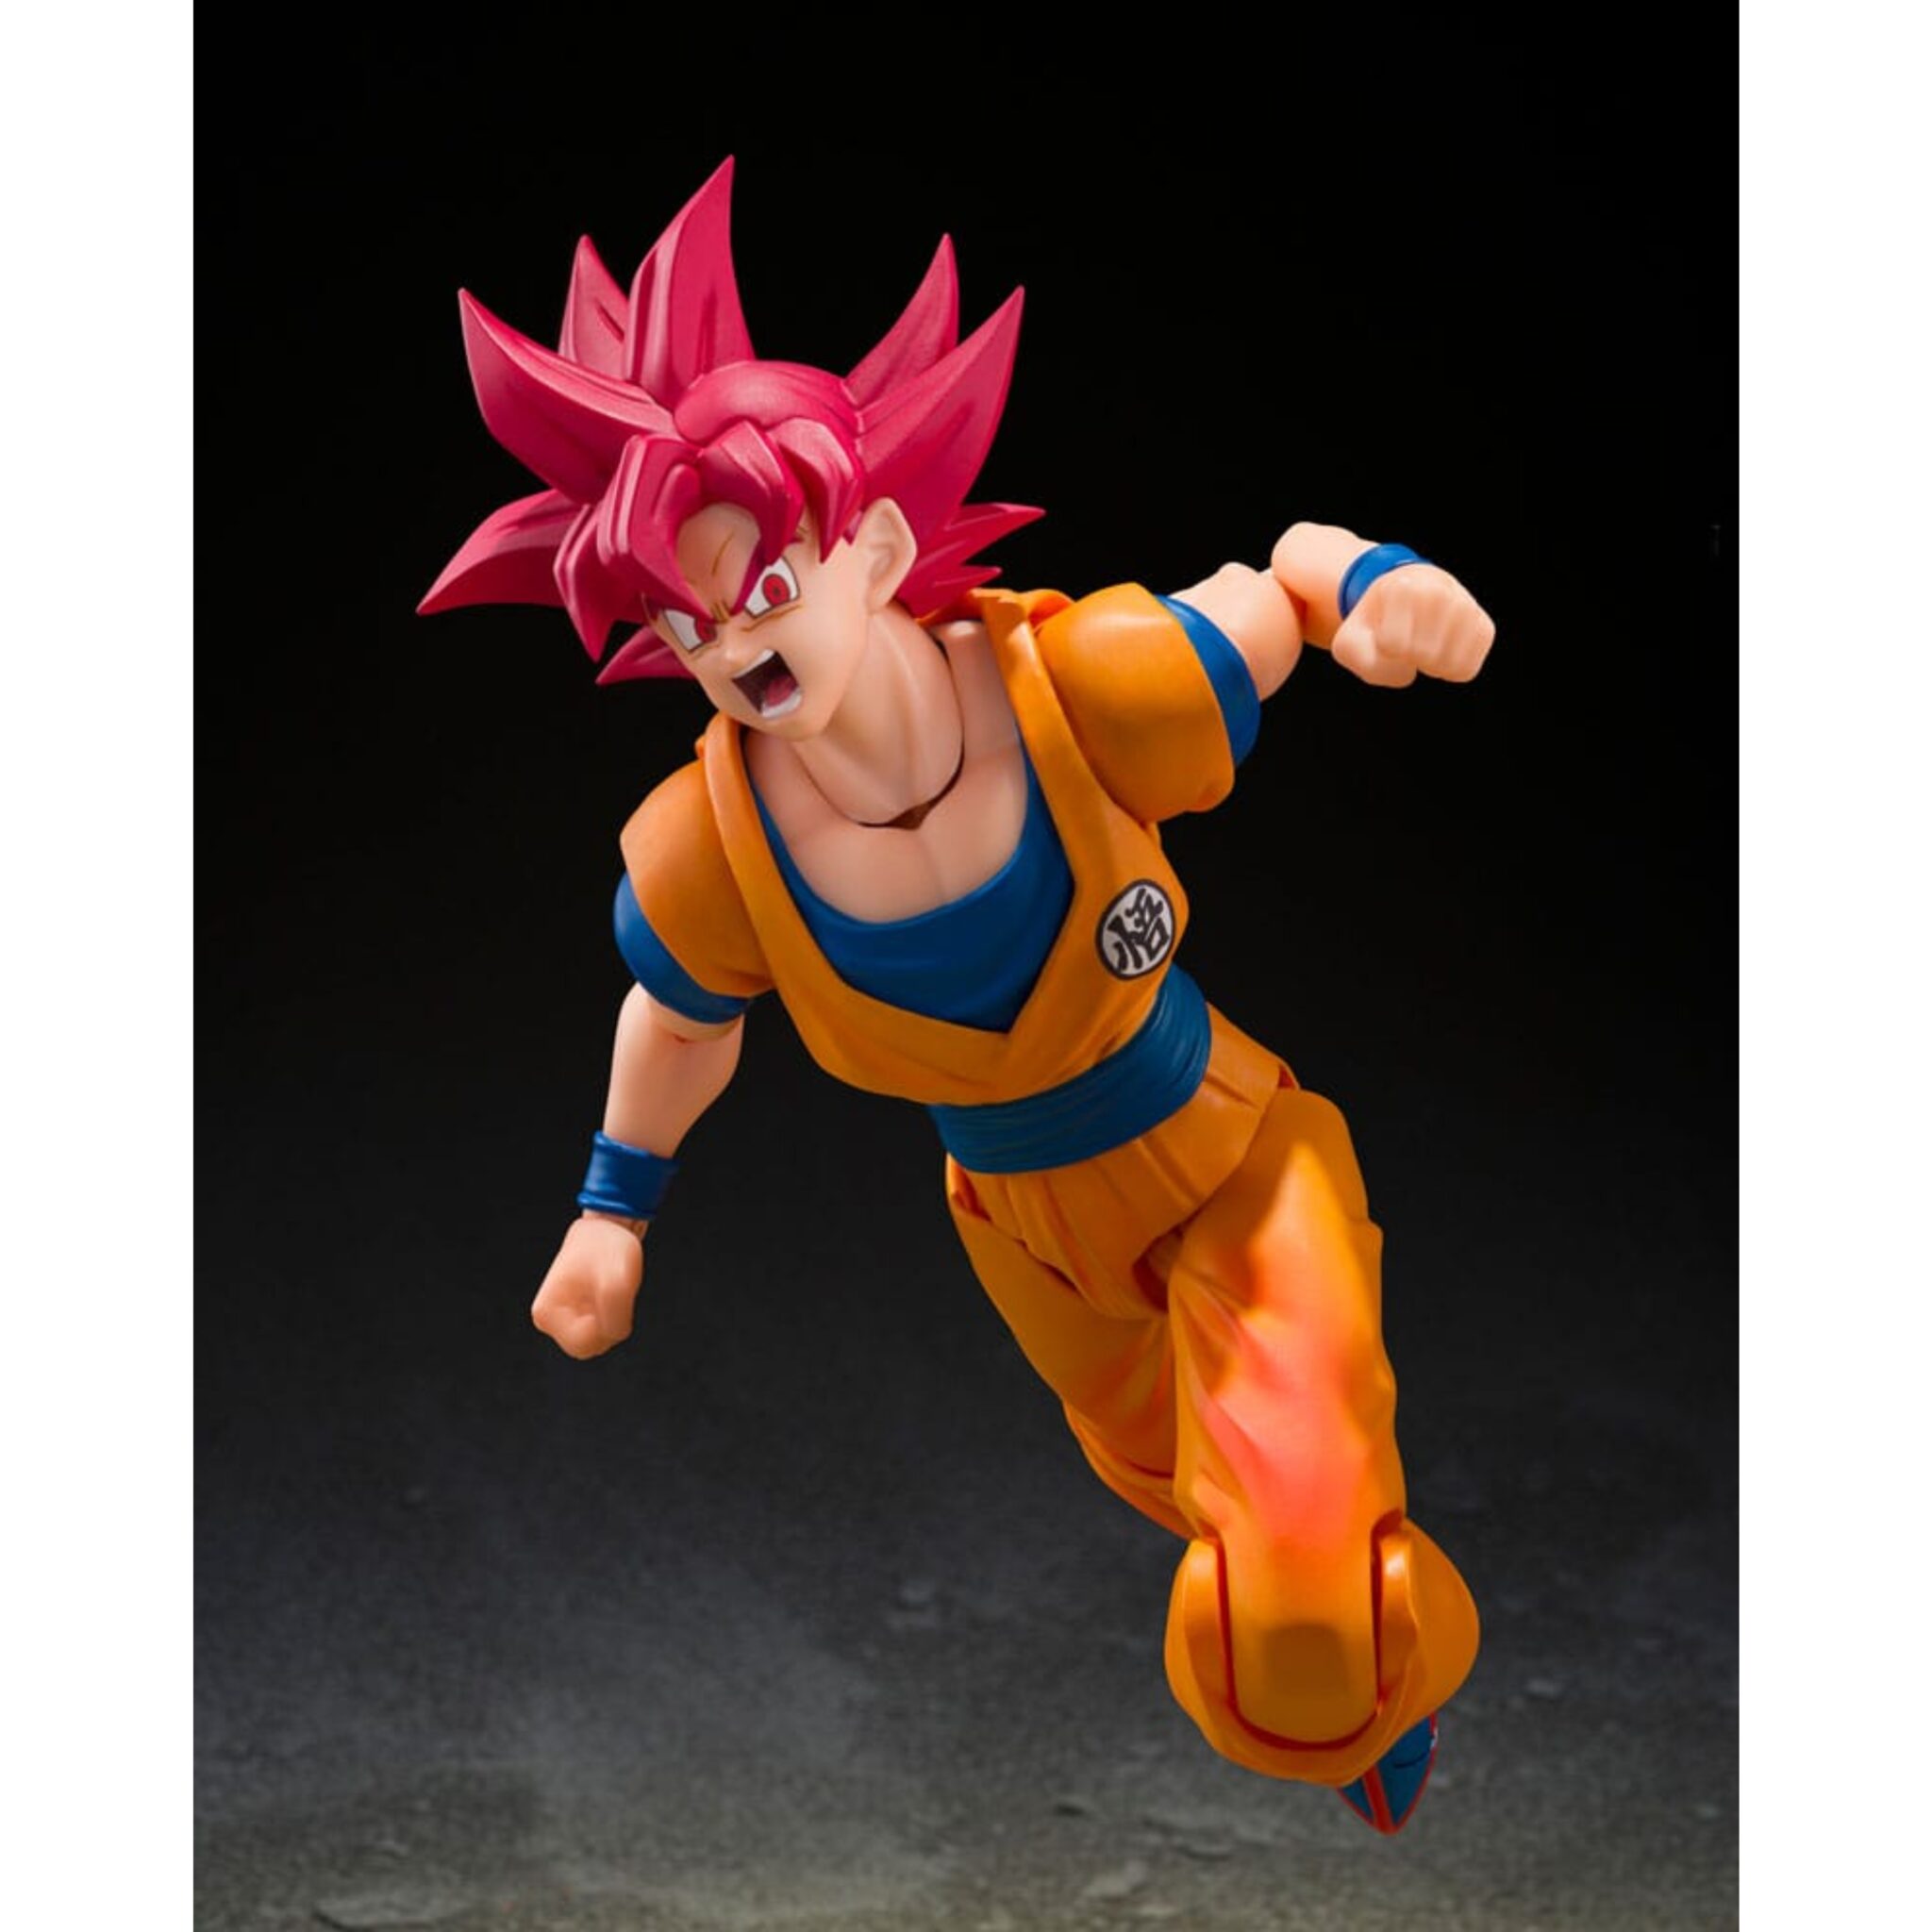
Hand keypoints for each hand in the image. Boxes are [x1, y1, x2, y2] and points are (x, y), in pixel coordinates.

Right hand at [532, 1214, 643, 1358]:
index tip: (610, 1295)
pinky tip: (611, 1291)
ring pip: (599, 1341)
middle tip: (614, 1293)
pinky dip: (614, 1315)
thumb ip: (615, 1312)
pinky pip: (603, 1331)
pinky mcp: (578, 1316)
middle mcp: (550, 1321)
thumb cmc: (607, 1247)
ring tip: (610, 1288)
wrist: (607, 1225)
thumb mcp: (618, 1277)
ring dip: (613, 1319)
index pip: (583, 1344)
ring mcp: (564, 1319)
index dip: (606, 1325)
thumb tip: (613, 1334)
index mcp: (546, 1313)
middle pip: (589, 1348)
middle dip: (609, 1326)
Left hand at [1329, 562, 1494, 689]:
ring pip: (1449, 666)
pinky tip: (1442, 650)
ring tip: (1425, 642)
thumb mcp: (1351, 637)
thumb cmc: (1379, 622)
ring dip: (1430, 665)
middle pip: (1425, 655)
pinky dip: (1449, 671)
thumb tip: (1406, 668)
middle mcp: (1441, 591)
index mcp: (1403, 587)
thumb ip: (1359, 657)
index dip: (1386, 646)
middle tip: (1408, 636)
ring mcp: (1467, 607)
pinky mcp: (1484, 627)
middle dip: (1410, 656)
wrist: (1411, 593)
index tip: (1388, 626)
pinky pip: (1466, 671)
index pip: (1393, 644)